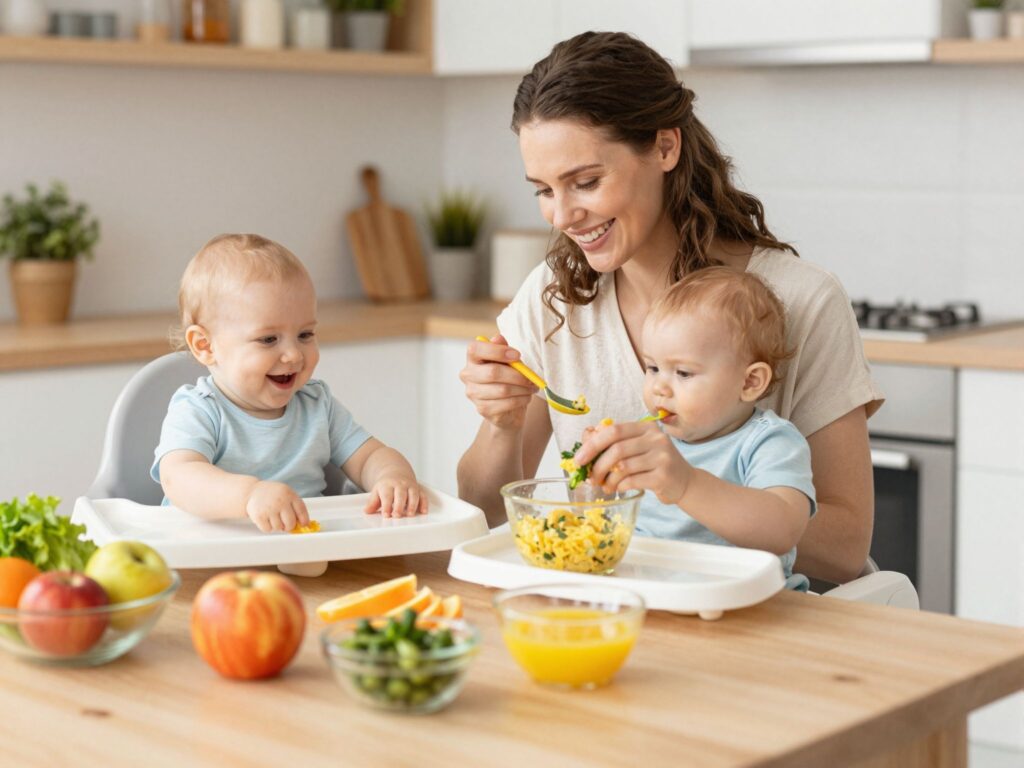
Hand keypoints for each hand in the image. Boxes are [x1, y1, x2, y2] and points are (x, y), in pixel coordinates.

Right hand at [245, 481, 309, 532]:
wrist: (252, 491)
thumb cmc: (272, 494)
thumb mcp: (286, 493)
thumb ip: (294, 506)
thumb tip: (303, 523)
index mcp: (289, 494)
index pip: (301, 511)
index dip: (304, 520)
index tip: (304, 525)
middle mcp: (280, 501)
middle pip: (290, 523)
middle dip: (289, 526)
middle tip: (285, 524)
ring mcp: (269, 509)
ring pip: (279, 528)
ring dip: (277, 526)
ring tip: (272, 517)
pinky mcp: (259, 516)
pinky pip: (268, 530)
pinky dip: (267, 527)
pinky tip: (266, 519)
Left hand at [364, 476, 427, 517]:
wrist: (396, 472)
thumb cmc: (386, 486)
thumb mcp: (376, 491)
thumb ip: (372, 502)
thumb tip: (367, 511)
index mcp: (388, 485)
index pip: (387, 496)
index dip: (387, 506)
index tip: (386, 515)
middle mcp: (400, 485)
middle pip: (400, 495)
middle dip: (399, 505)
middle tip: (397, 516)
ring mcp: (410, 486)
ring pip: (413, 494)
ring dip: (412, 505)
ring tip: (410, 514)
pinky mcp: (418, 489)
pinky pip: (423, 495)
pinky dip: (424, 503)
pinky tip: (423, 511)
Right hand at [459, 334, 536, 430]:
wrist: (506, 406)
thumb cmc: (507, 377)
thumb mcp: (508, 361)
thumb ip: (503, 349)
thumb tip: (498, 338)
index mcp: (473, 358)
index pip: (476, 349)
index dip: (497, 351)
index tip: (518, 355)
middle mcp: (468, 375)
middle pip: (493, 372)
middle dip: (517, 375)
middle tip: (531, 378)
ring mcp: (473, 393)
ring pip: (502, 390)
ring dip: (523, 389)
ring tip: (532, 387)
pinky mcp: (482, 409)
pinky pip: (506, 404)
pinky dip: (521, 400)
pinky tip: (526, 397)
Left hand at [574, 422, 692, 504]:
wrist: (683, 482)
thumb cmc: (654, 464)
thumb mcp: (637, 448)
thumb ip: (614, 442)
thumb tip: (585, 438)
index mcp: (646, 427)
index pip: (614, 431)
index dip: (592, 444)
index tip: (579, 459)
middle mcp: (656, 438)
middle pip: (617, 449)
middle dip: (598, 466)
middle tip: (590, 478)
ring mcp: (662, 457)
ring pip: (623, 467)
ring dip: (608, 479)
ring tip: (605, 486)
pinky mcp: (664, 476)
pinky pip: (632, 481)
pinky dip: (620, 486)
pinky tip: (619, 489)